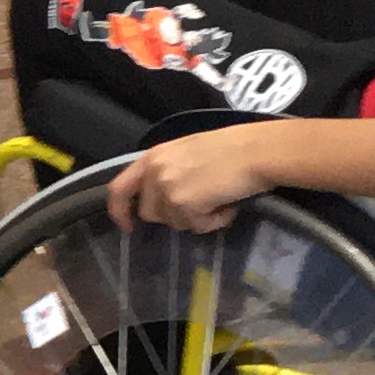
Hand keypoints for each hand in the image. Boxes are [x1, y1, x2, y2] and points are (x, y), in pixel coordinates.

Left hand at [109, 124, 285, 233]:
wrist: (255, 151)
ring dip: (196, 218)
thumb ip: (167, 171)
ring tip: (218, 199)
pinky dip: (213, 221)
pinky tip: (227, 204)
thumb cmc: (230, 148)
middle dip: (172, 215)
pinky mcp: (185, 205)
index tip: (127, 225)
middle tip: (200, 203)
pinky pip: (196, 226)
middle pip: (150, 213)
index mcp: (152, 157)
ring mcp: (168, 189)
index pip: (118, 188)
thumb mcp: (186, 152)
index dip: (119, 211)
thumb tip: (162, 198)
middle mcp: (155, 173)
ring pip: (174, 223)